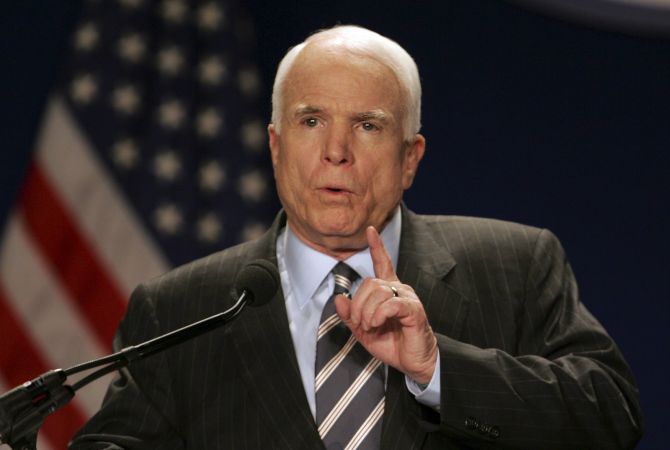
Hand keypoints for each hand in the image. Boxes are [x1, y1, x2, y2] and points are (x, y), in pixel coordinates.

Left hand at [334, 226, 437, 383]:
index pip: (383, 262)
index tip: (370, 230)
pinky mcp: (413, 310)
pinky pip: (391, 303)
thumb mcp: (363, 331)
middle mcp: (399, 290)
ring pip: (379, 291)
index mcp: (388, 292)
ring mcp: (407, 298)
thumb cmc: (392, 344)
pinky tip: (377, 324)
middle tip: (361, 323)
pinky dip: (378, 314)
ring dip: (367, 311)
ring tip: (370, 326)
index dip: (377, 246)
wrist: (413, 363)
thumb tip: (338, 298)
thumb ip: (350, 315)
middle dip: (359, 304)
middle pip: (370, 282)